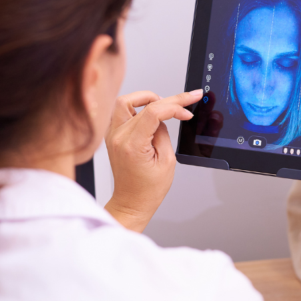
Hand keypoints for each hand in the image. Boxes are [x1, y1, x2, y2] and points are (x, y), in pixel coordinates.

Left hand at [104, 89, 202, 232]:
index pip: (152, 112)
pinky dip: (137, 106)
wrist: (131, 202)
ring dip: (146, 98)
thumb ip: (164, 133)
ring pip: (126, 101)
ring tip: (163, 104)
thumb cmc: (148, 189)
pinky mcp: (112, 135)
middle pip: (142, 103)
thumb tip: (164, 117)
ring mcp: (112, 135)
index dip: (174, 107)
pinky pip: (121, 111)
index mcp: (132, 145)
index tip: (187, 112)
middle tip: (185, 99)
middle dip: (168, 100)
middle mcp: (118, 137)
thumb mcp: (167, 161)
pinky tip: (150, 111)